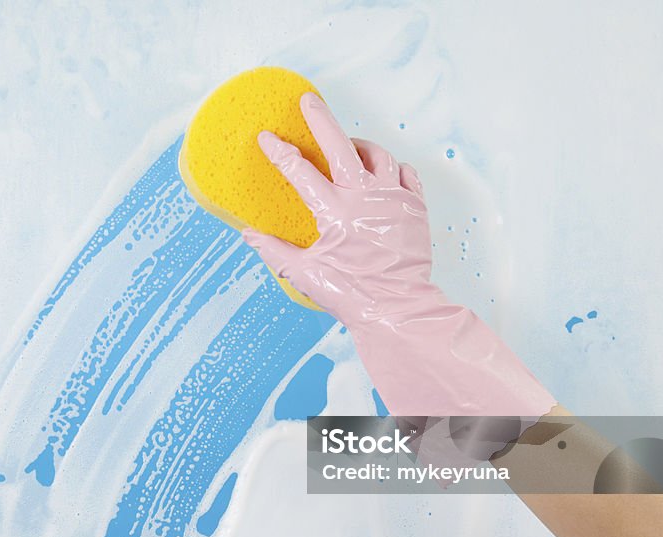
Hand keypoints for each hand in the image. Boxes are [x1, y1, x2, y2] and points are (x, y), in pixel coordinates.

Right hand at [243, 92, 439, 329]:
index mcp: (334, 211)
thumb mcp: (304, 274)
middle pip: (340, 145)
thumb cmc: (350, 294)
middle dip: (320, 119)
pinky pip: (405, 172)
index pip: (300, 172)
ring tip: (348, 146)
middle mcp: (365, 197)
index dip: (280, 152)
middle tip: (309, 100)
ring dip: (359, 146)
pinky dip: (391, 167)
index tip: (266, 137)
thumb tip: (248, 234)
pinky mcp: (414, 207)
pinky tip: (381, 172)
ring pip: (377, 155)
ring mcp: (393, 199)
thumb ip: (274, 250)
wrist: (397, 310)